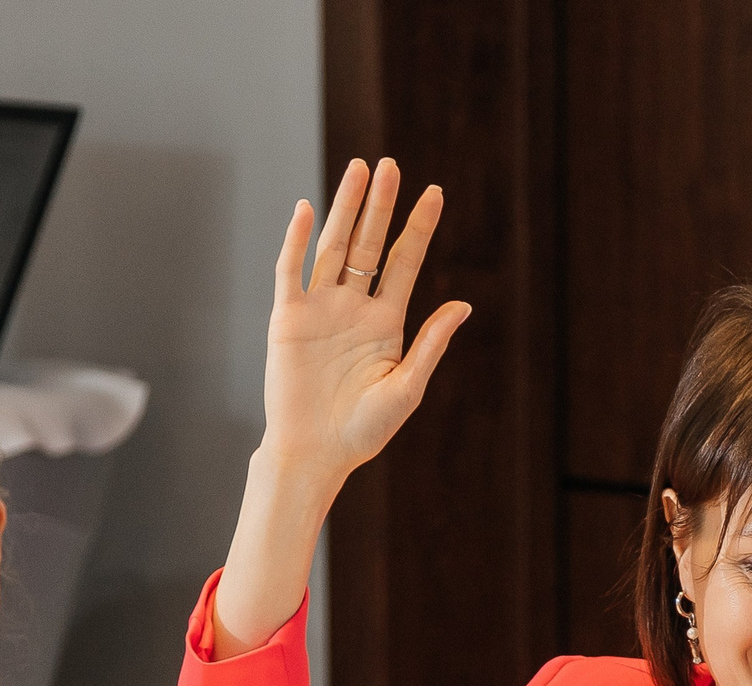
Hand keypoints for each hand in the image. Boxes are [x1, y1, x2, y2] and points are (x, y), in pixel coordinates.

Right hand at [261, 157, 469, 484]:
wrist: (315, 453)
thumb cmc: (362, 431)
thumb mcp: (407, 388)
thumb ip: (431, 343)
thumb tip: (463, 304)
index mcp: (386, 322)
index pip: (404, 262)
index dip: (418, 227)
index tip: (434, 192)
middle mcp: (353, 307)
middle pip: (368, 244)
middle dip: (380, 205)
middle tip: (391, 165)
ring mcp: (320, 309)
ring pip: (333, 247)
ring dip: (344, 209)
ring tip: (359, 170)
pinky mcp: (288, 318)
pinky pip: (291, 271)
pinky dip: (298, 240)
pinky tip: (308, 210)